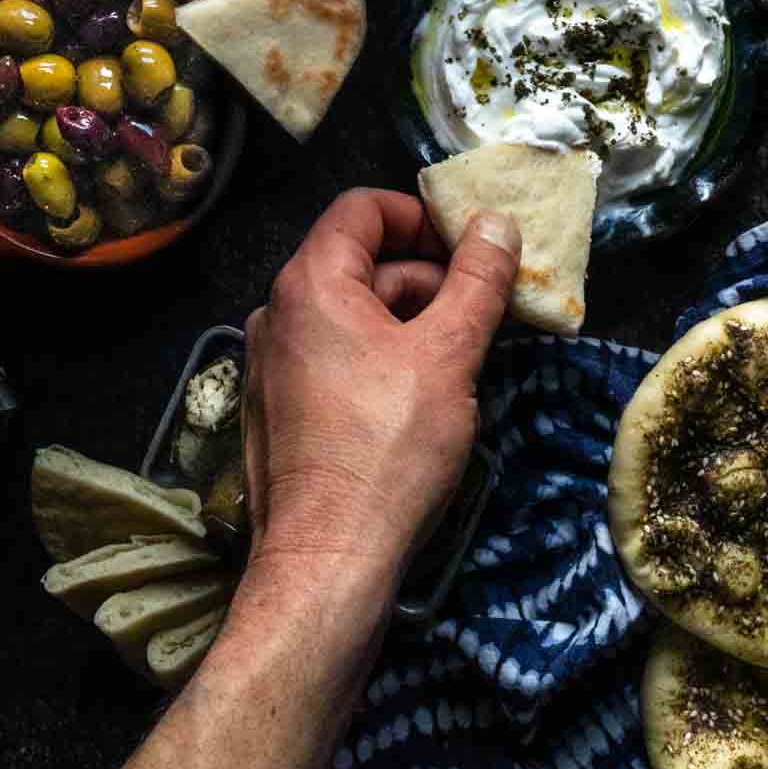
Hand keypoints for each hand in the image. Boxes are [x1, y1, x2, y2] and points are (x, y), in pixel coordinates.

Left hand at [243, 187, 521, 583]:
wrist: (327, 560)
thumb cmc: (389, 449)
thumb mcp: (448, 355)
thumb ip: (477, 281)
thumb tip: (496, 224)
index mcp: (308, 283)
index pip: (363, 208)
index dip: (421, 215)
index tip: (471, 246)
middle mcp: (277, 312)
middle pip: (360, 261)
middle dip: (427, 275)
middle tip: (485, 307)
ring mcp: (271, 363)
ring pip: (351, 313)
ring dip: (409, 319)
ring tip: (463, 355)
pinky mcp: (277, 409)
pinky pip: (333, 356)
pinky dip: (379, 356)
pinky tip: (421, 395)